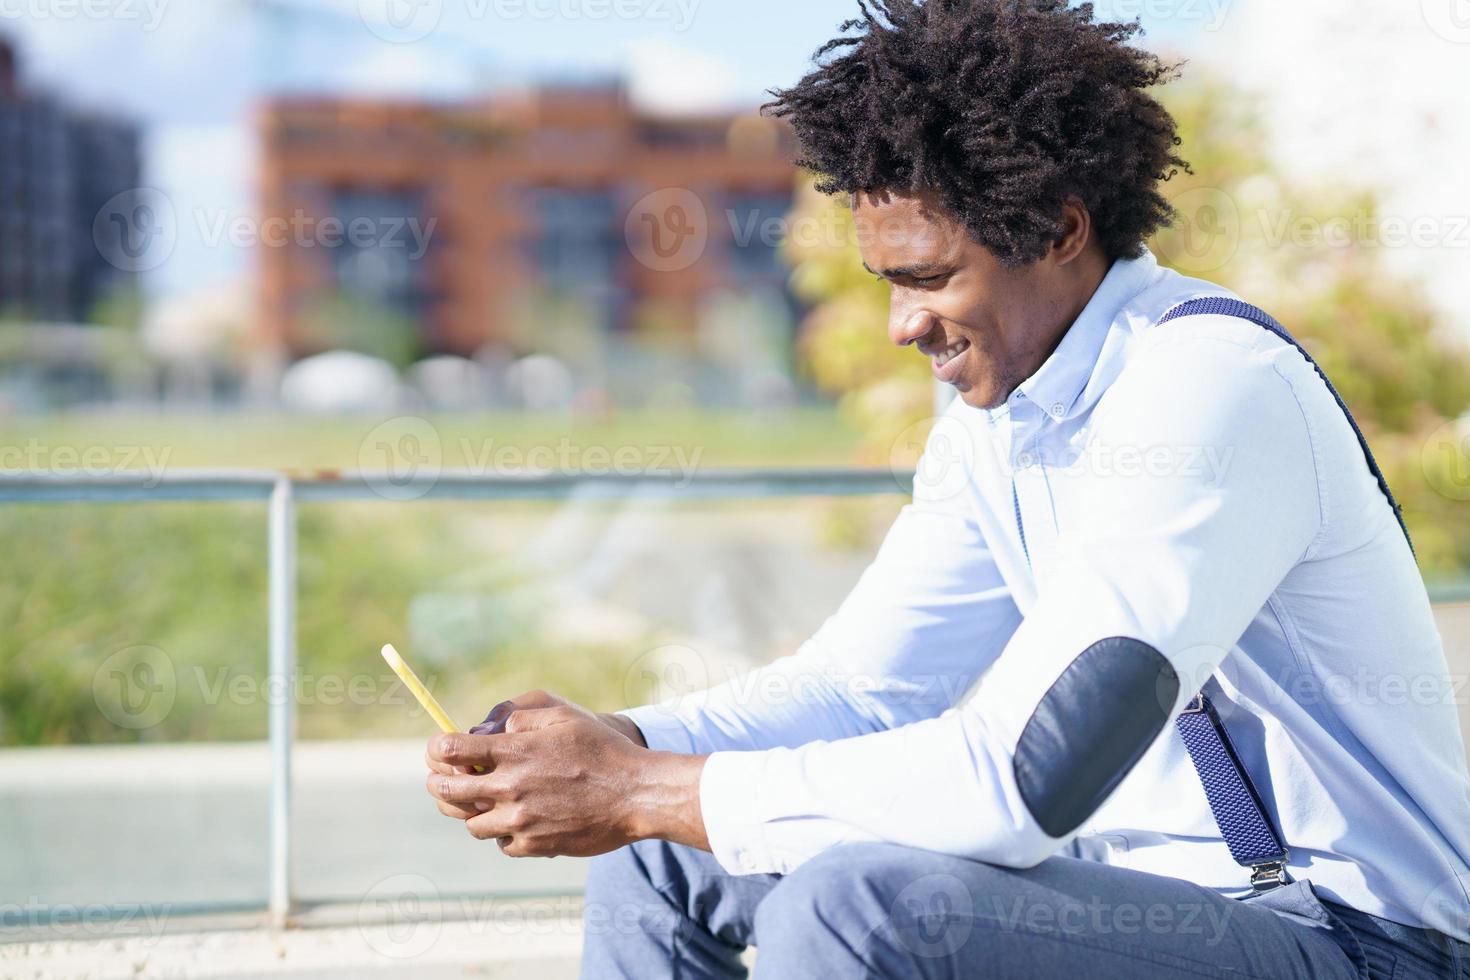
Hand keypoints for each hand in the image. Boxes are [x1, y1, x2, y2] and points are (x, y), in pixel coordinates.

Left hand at [424, 694, 705, 857]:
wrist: (636, 794)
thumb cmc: (604, 751)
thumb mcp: (565, 717)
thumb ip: (523, 719)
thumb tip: (493, 730)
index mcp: (515, 752)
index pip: (451, 751)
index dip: (436, 748)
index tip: (437, 749)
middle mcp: (511, 789)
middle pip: (449, 791)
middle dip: (438, 783)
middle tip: (440, 780)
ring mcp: (521, 821)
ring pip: (472, 824)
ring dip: (471, 811)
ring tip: (481, 802)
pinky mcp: (534, 846)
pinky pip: (502, 844)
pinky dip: (503, 833)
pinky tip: (516, 821)